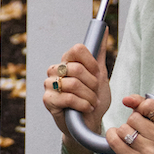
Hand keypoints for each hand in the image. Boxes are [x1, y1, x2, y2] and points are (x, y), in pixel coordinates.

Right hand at [43, 36, 110, 153]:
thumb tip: (105, 29)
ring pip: (73, 83)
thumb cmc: (93, 100)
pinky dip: (83, 104)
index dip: (91, 62)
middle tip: (95, 93)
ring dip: (89, 96)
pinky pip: (68, 97)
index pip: (77, 50)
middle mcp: (55, 70)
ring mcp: (49, 85)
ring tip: (91, 102)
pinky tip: (86, 108)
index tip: (97, 74)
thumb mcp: (100, 75)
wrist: (89, 124)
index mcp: (66, 62)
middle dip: (92, 84)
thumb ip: (99, 52)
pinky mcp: (48, 100)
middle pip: (77, 68)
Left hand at [105, 94, 153, 153]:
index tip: (140, 113)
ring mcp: (149, 153)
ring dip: (121, 132)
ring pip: (123, 129)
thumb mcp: (149, 118)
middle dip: (131, 122)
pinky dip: (112, 137)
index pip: (149, 105)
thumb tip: (127, 99)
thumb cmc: (148, 139)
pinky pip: (114, 140)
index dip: (140, 107)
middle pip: (134, 118)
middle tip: (137, 132)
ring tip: (129, 139)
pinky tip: (119, 143)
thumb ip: (140, 103)